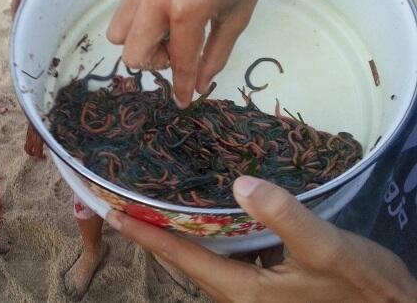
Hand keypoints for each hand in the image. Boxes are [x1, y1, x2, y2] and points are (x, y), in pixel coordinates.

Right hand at [107, 0, 304, 107]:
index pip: (177, 62)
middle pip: (131, 53)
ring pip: (118, 31)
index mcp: (187, 9)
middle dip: (155, 63)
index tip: (183, 101)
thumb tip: (198, 86)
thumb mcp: (238, 16)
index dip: (182, 87)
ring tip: (168, 28)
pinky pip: (127, 2)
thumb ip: (214, 56)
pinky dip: (143, 12)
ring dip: (141, 40)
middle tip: (177, 54)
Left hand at [107, 176, 416, 302]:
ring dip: (177, 233)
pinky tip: (210, 213)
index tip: (111, 213)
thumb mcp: (328, 250)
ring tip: (156, 203)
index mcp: (243, 291)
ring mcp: (252, 291)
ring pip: (204, 257)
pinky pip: (226, 256)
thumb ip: (285, 217)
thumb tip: (241, 184)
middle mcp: (239, 294)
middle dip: (153, 233)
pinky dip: (209, 234)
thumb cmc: (363, 290)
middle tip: (126, 203)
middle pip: (184, 259)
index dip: (145, 235)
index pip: (181, 257)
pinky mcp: (267, 284)